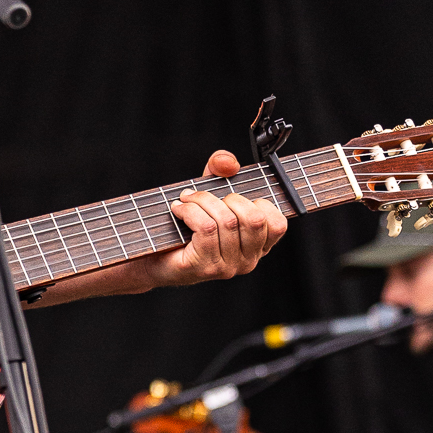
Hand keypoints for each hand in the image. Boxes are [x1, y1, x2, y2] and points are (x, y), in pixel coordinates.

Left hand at [161, 149, 287, 284]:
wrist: (154, 257)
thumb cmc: (187, 225)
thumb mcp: (211, 191)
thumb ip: (222, 169)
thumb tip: (229, 164)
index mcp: (258, 246)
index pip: (278, 224)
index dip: (259, 203)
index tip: (233, 199)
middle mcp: (248, 261)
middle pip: (253, 219)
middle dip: (228, 198)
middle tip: (205, 197)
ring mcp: (228, 268)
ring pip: (227, 221)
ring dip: (202, 202)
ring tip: (186, 201)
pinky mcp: (206, 268)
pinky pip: (206, 228)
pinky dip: (190, 211)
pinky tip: (179, 211)